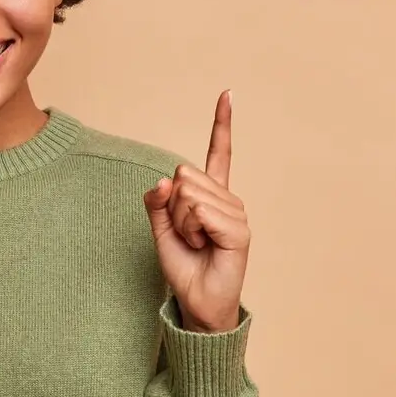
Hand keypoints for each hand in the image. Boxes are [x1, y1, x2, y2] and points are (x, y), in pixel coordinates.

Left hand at [142, 89, 249, 332]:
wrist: (197, 303)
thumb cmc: (183, 266)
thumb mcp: (160, 229)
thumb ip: (157, 201)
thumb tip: (164, 181)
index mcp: (211, 195)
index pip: (218, 152)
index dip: (222, 123)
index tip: (227, 94)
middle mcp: (227, 198)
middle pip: (183, 176)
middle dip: (172, 207)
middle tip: (186, 234)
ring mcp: (235, 213)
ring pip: (188, 193)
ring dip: (181, 222)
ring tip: (196, 242)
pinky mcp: (238, 229)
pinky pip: (199, 211)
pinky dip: (191, 229)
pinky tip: (204, 245)